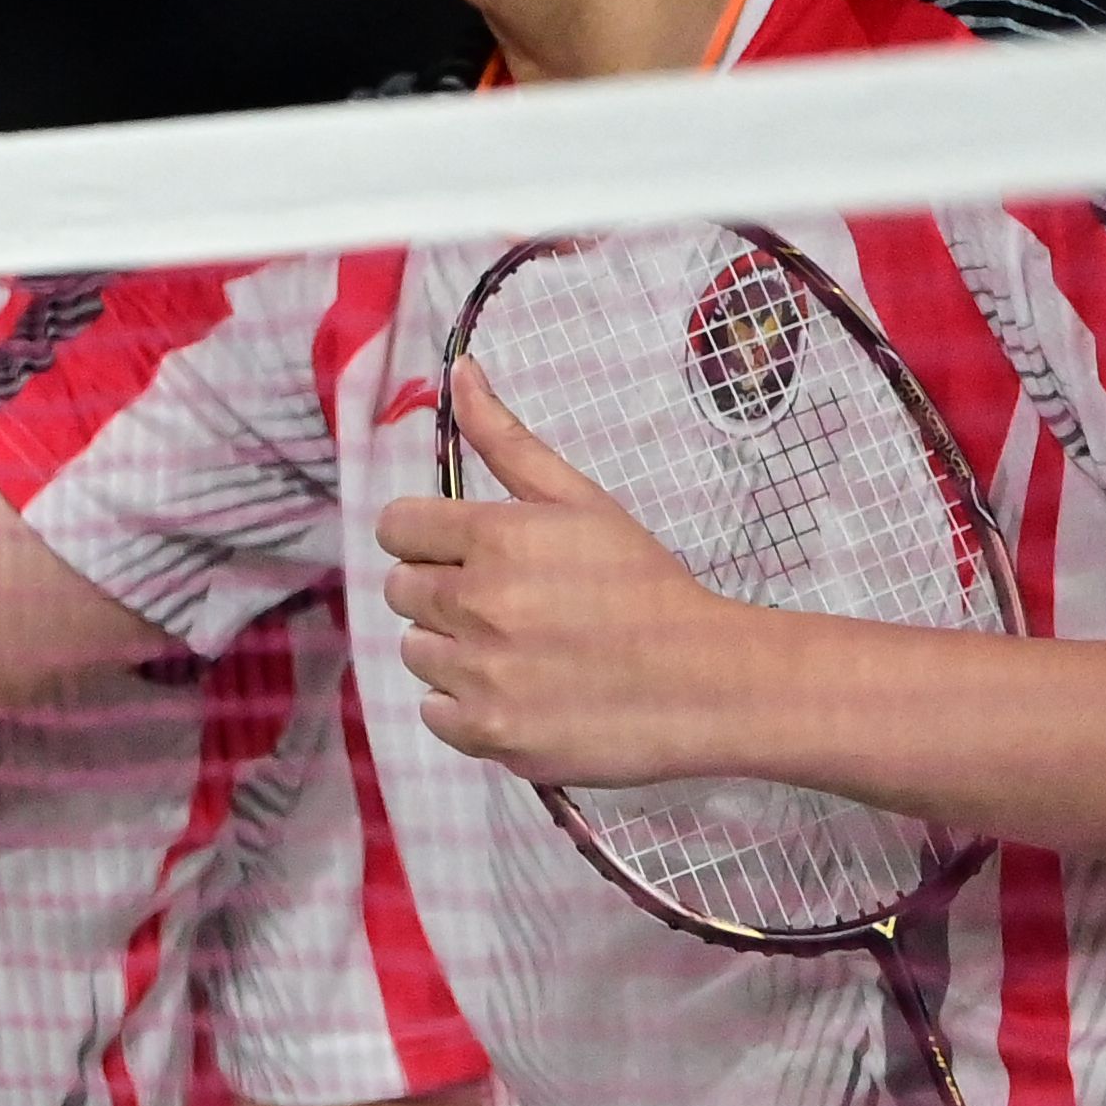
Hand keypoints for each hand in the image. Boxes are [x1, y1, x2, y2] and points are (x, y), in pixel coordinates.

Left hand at [377, 359, 765, 783]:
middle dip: (442, 592)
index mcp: (496, 538)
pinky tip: (518, 691)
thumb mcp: (581, 502)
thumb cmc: (644, 585)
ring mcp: (481, 674)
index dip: (425, 538)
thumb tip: (458, 372)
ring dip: (453, 650)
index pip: (397, 527)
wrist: (707, 681)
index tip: (459, 552)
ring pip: (417, 652)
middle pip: (402, 590)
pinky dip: (466, 706)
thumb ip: (507, 441)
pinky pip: (435, 712)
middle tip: (506, 602)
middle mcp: (478, 604)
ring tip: (520, 649)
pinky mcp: (489, 733)